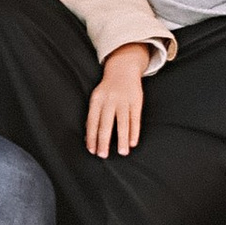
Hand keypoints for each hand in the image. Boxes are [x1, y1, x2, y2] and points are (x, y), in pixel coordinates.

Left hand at [85, 43, 149, 158]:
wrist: (123, 69)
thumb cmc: (107, 89)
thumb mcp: (97, 98)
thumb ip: (93, 115)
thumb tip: (88, 137)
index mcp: (97, 100)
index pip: (92, 121)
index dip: (91, 136)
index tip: (92, 150)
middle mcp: (110, 100)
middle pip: (106, 123)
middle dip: (104, 141)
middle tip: (103, 155)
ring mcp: (124, 101)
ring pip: (123, 123)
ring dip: (122, 139)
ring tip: (122, 152)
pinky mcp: (136, 101)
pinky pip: (135, 119)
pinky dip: (134, 132)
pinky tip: (133, 142)